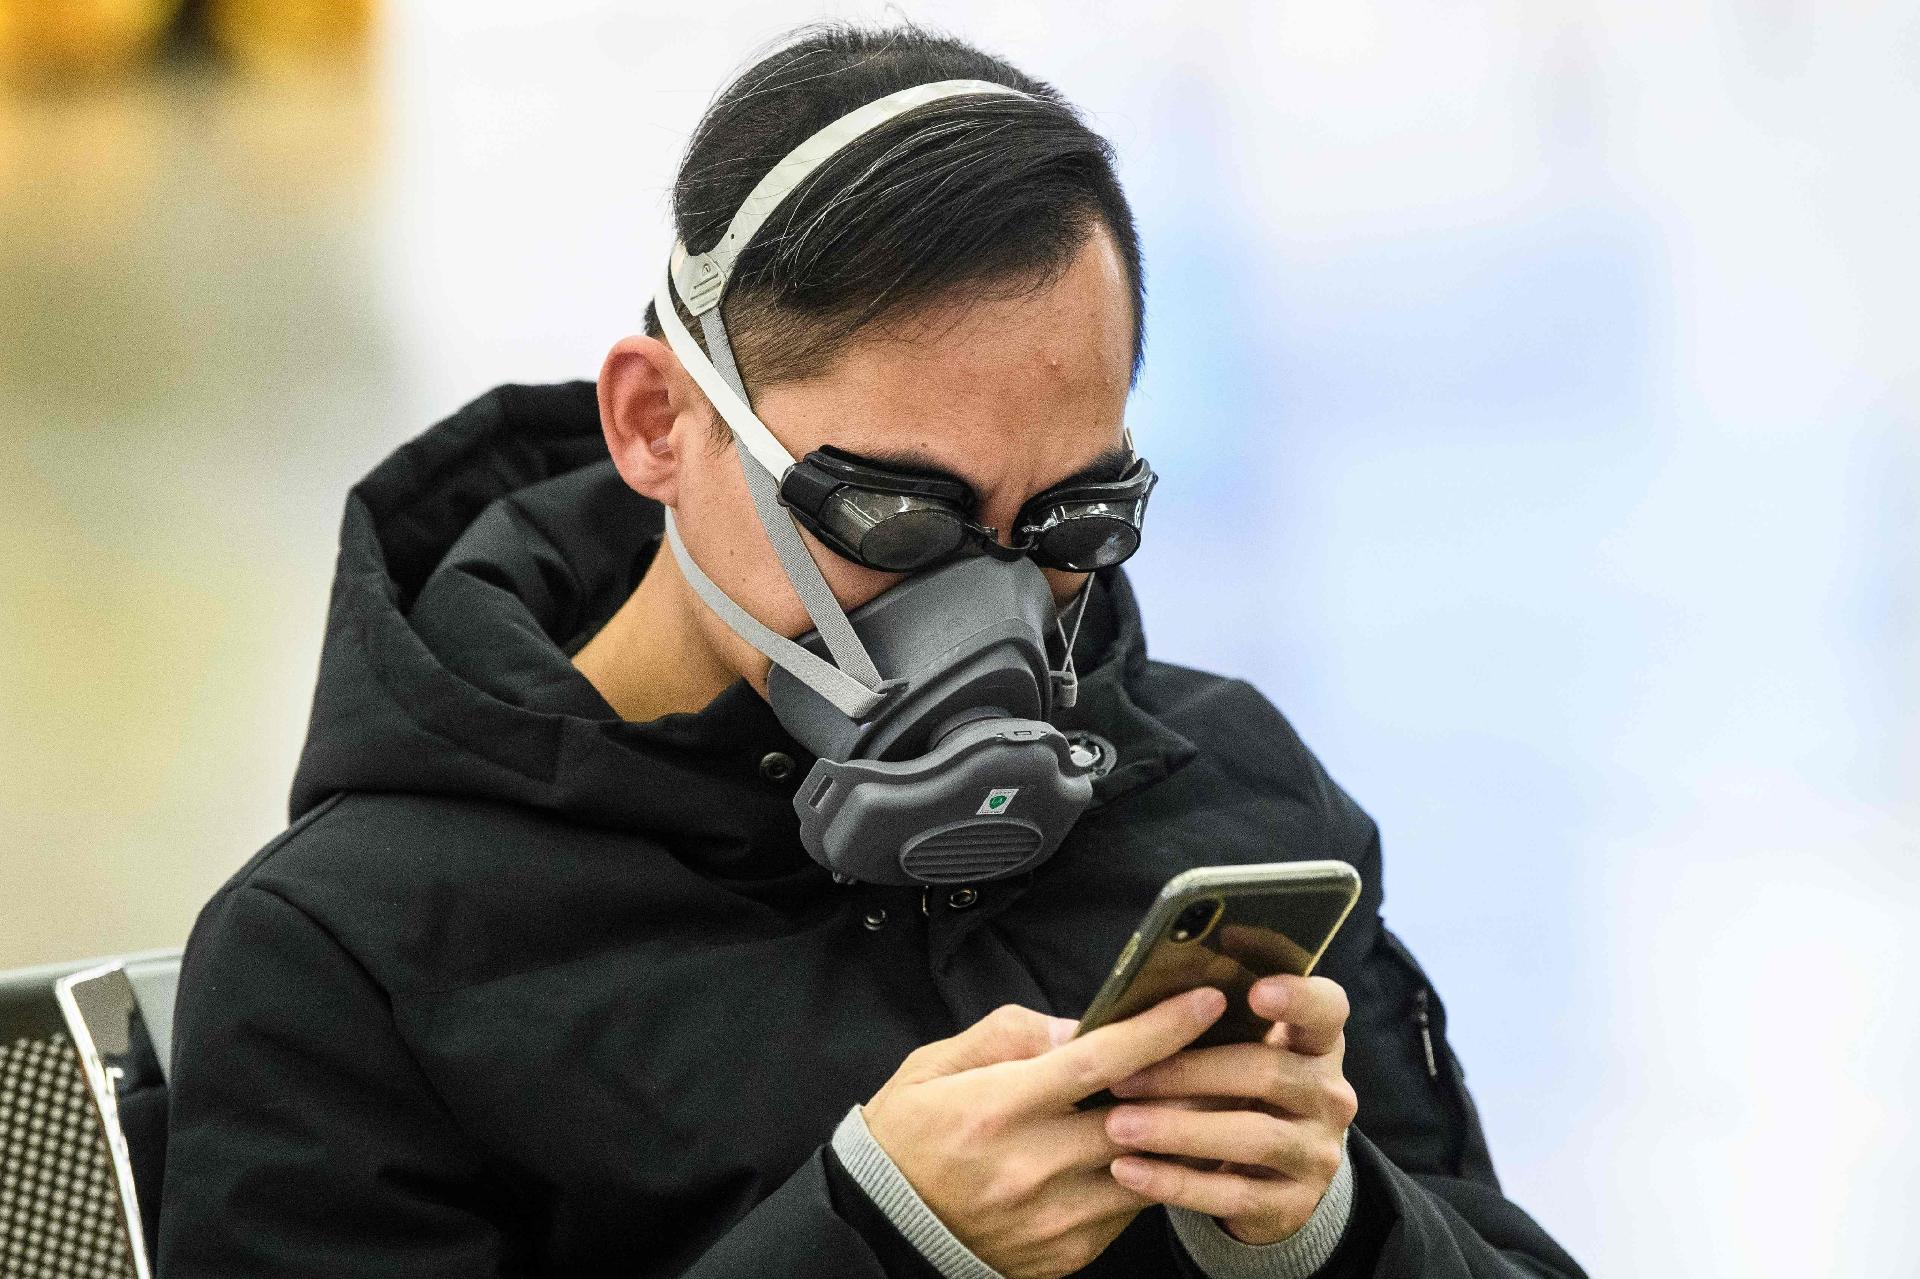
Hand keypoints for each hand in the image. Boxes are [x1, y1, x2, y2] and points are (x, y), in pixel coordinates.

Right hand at [860, 987, 1227, 1278]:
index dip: (1159, 1030)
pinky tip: (1147, 1153)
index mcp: (998, 1107)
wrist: (884, 1226)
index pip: (1099, 1062)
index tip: (1204, 1002)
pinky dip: (1146, 1177)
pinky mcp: (1067, 1253)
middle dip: (1191, 1082)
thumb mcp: (938, 1064)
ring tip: (1195, 1102)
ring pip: (1149, 1171)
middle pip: (1142, 1121)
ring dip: (1176, 1136)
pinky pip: (1128, 1211)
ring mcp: (1053, 1219)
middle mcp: (1031, 1167)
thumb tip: (1081, 1027)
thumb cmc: (911, 1133)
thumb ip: (1011, 1036)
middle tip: (1222, 1052)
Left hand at [1100, 974, 1356, 1245]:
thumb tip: (1136, 998)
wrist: (1270, 1180)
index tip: (1255, 991)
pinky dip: (1174, 1182)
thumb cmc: (1237, 1092)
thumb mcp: (1239, 1053)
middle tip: (1121, 1077)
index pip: (1326, 1009)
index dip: (1297, 996)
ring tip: (1117, 1126)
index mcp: (1317, 1042)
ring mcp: (1317, 1152)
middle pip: (1267, 1072)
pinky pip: (1232, 1193)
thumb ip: (1211, 1024)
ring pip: (1250, 1136)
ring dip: (1176, 1130)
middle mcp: (1329, 1094)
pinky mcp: (1294, 1204)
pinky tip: (1126, 1171)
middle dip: (1188, 1073)